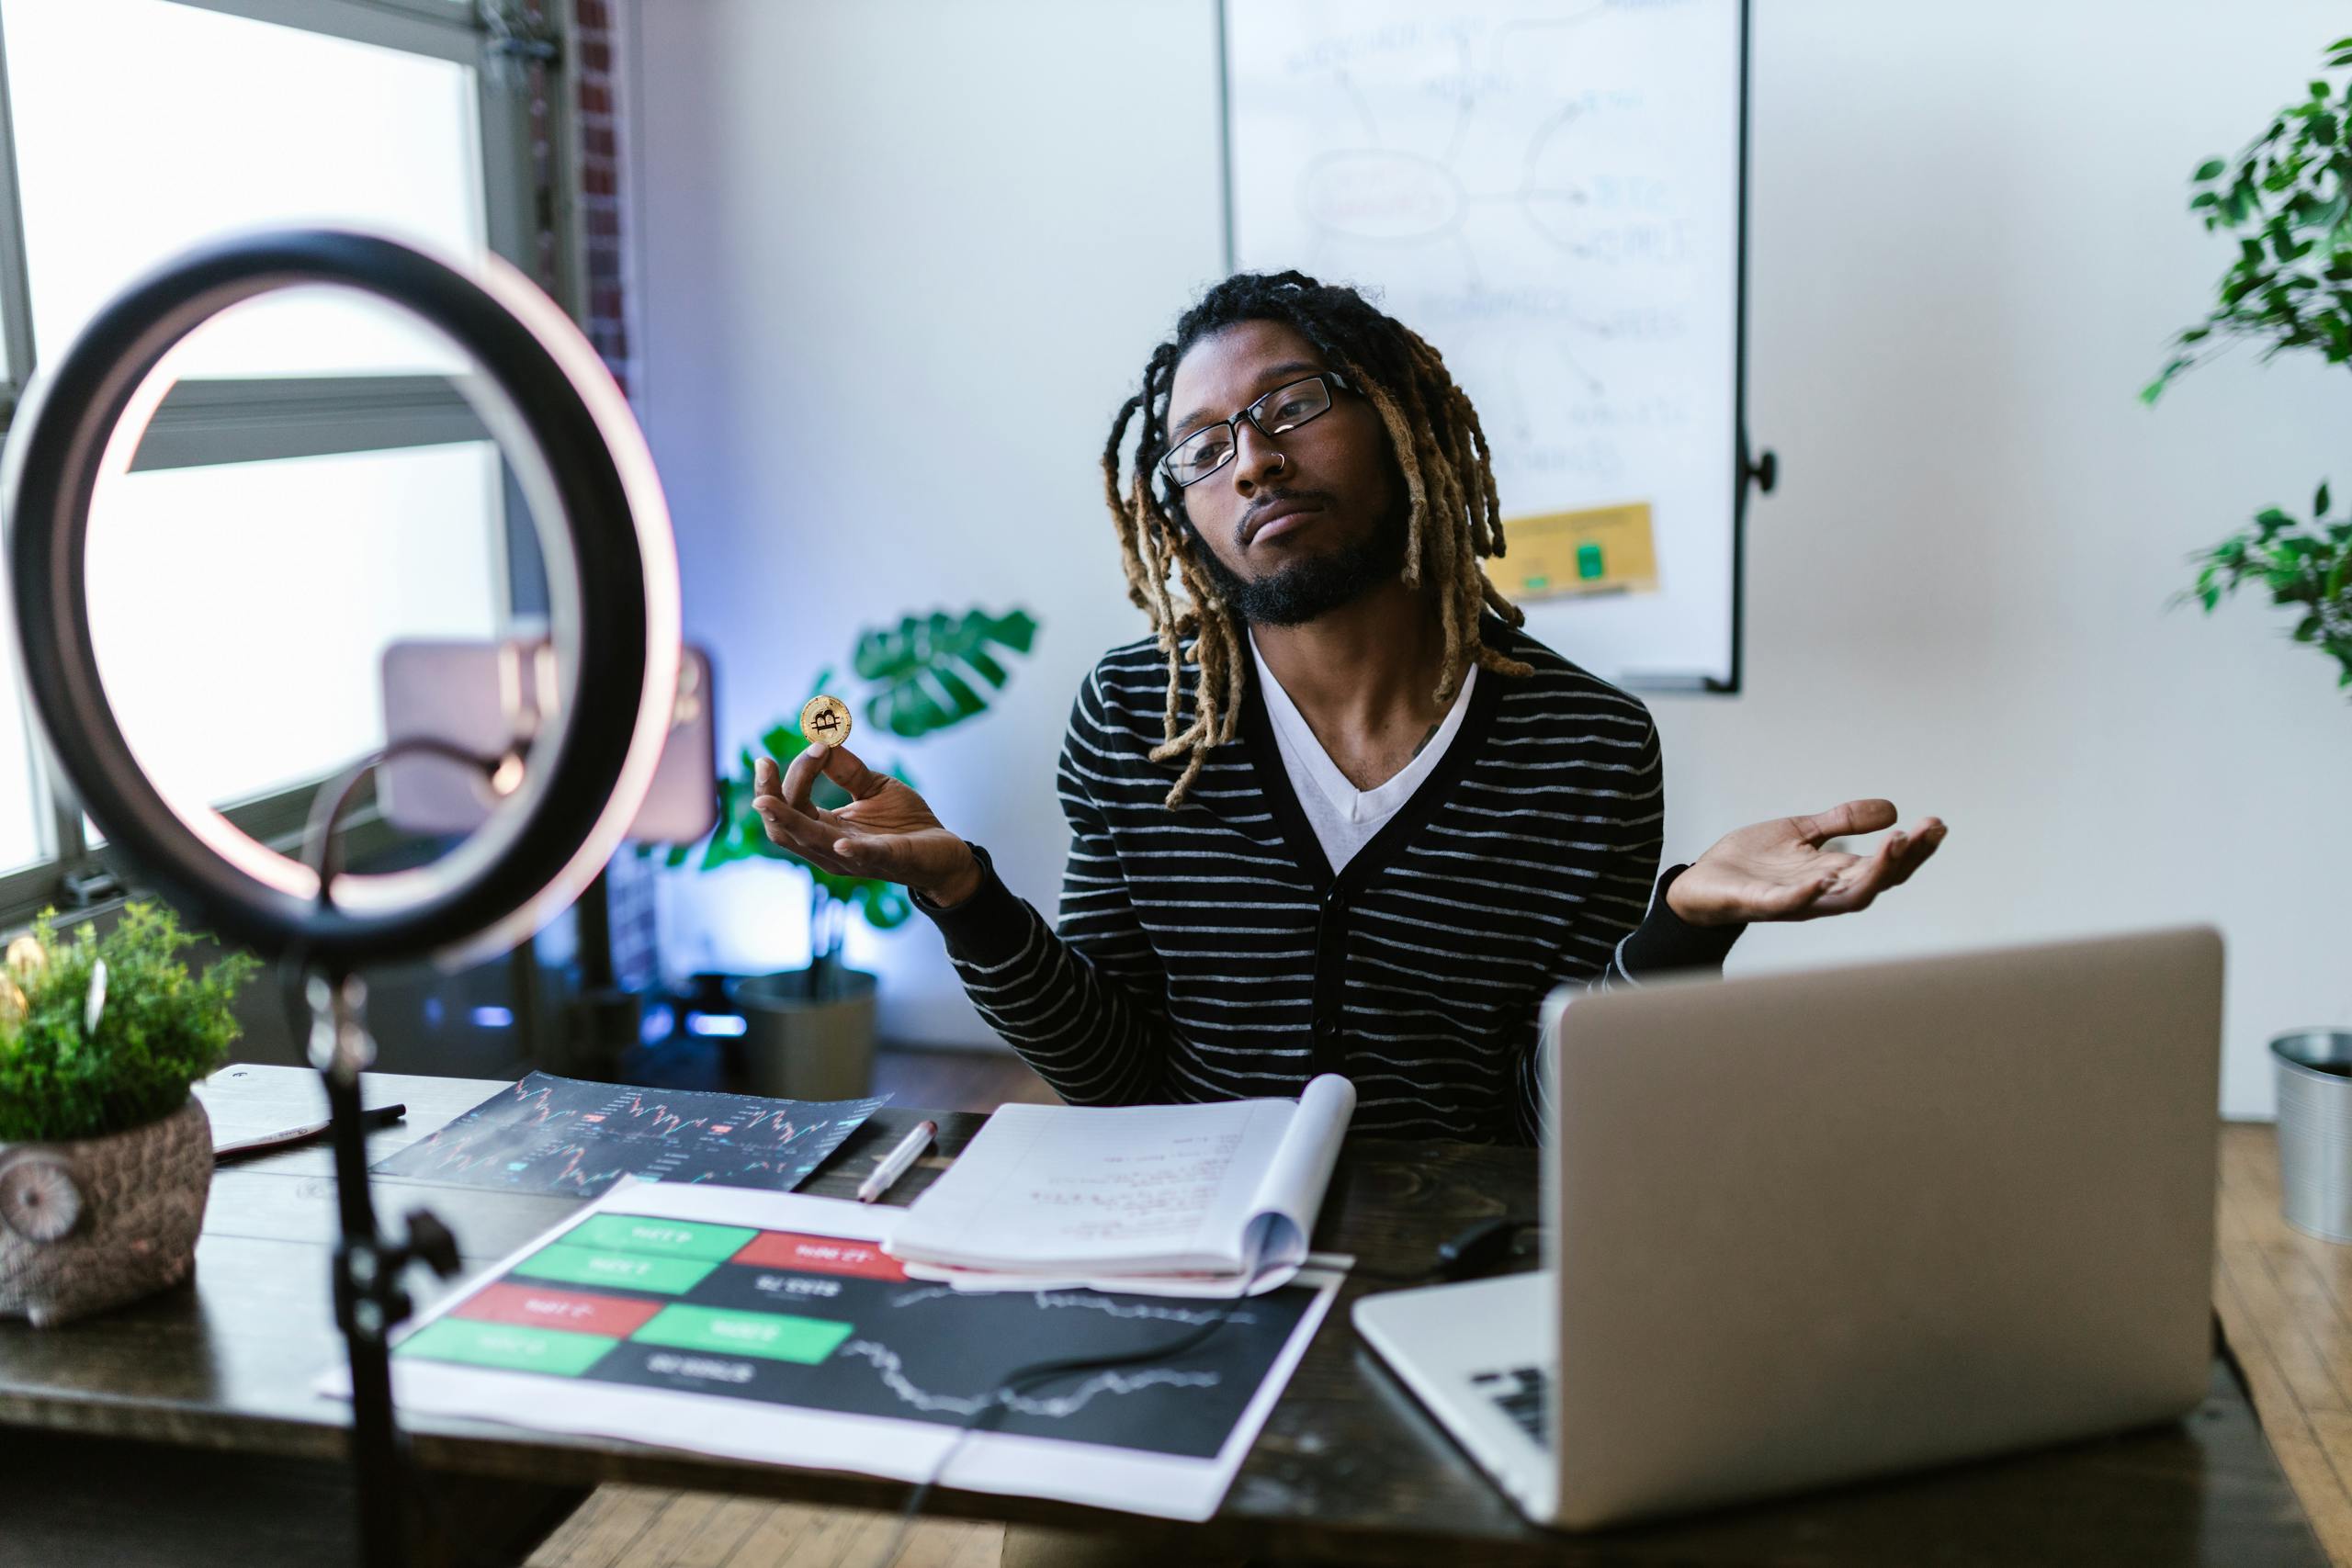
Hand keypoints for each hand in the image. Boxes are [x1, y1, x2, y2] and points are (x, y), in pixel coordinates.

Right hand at [751, 747, 983, 905]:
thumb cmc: (905, 823)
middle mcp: (831, 849)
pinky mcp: (889, 860)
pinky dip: (852, 850)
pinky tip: (840, 841)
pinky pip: (865, 857)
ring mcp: (857, 859)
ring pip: (812, 843)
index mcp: (825, 829)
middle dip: (770, 797)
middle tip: (763, 765)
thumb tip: (821, 741)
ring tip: (767, 801)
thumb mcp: (873, 787)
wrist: (944, 853)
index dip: (793, 775)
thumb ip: (847, 769)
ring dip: (789, 820)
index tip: (815, 743)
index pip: (792, 805)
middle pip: (785, 829)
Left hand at [1666, 799, 1945, 927]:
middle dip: (1906, 858)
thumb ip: (1840, 821)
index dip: (1915, 849)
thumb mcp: (1800, 832)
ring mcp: (1794, 900)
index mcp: (1833, 873)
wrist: (1701, 882)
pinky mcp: (1761, 904)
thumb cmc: (1750, 864)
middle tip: (1927, 831)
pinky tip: (1824, 877)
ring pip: (1846, 898)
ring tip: (1895, 844)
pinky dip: (1809, 894)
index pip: (1886, 866)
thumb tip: (1891, 808)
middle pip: (1878, 882)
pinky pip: (1790, 904)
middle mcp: (1822, 891)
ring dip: (1873, 874)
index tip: (1938, 824)